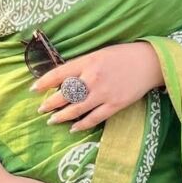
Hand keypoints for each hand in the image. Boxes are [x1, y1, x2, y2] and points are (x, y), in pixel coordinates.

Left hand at [31, 42, 164, 132]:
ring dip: (62, 116)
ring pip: (76, 109)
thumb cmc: (121, 56)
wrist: (148, 62)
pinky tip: (73, 128)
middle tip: (41, 109)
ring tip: (52, 120)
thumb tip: (62, 79)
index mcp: (87, 62)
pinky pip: (94, 118)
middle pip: (65, 94)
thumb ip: (81, 66)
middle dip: (50, 103)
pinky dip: (82, 125)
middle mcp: (93, 78)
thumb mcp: (98, 54)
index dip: (44, 82)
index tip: (33, 89)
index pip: (59, 73)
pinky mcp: (115, 105)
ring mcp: (104, 93)